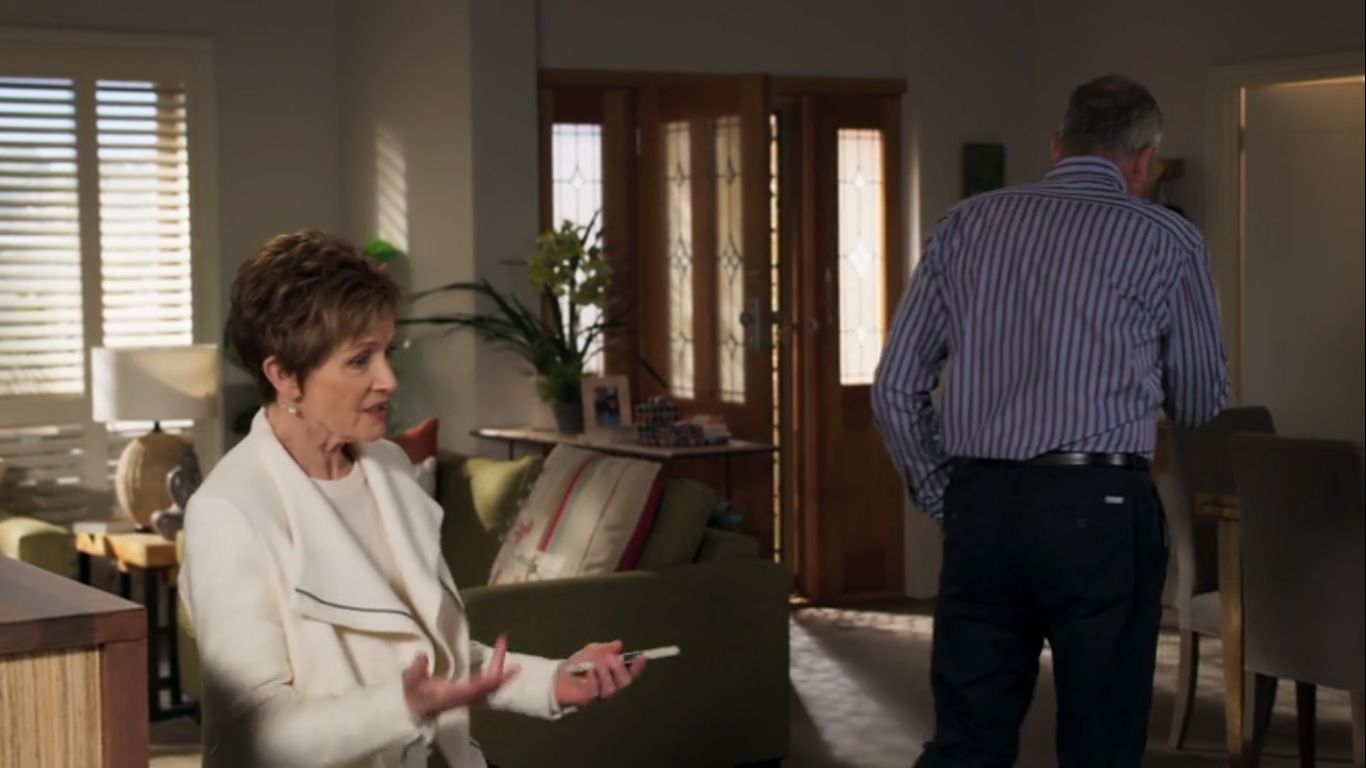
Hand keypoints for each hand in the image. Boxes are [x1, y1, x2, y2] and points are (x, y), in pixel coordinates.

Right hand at [403, 633, 519, 719]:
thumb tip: (423, 655)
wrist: (411, 713)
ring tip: (500, 645)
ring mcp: (468, 696)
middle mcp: (465, 697)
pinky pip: (485, 683)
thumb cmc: (412, 697)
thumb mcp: (411, 683)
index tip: (500, 661)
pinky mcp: (466, 693)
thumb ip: (416, 671)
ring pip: (490, 685)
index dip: (494, 675)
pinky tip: (492, 658)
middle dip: (500, 665)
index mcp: (455, 695)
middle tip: (503, 641)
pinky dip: (492, 669)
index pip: (480, 687)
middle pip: (491, 685)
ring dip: (498, 666)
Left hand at [553, 640, 645, 707]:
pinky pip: (595, 690)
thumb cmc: (578, 665)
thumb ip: (605, 648)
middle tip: (610, 658)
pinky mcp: (588, 699)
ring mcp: (600, 695)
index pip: (631, 673)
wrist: (559, 677)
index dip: (638, 667)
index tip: (641, 657)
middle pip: (625, 681)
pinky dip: (593, 679)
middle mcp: (610, 687)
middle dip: (620, 668)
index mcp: (614, 676)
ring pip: (611, 687)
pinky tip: (589, 671)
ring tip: (595, 664)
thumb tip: (618, 644)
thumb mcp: (592, 651)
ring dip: (605, 673)